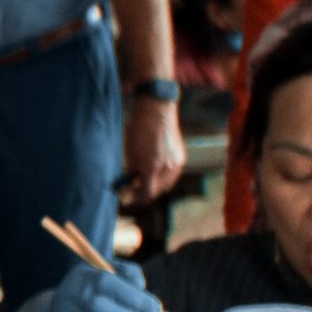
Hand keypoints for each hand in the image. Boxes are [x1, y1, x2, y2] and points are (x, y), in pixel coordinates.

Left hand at [119, 92, 189, 213]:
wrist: (157, 112)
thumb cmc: (138, 130)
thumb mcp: (130, 153)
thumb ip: (132, 172)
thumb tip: (131, 186)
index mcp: (152, 168)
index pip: (146, 194)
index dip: (137, 199)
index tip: (129, 199)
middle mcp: (167, 168)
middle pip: (157, 192)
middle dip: (146, 194)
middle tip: (136, 191)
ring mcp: (177, 164)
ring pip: (167, 185)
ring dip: (156, 187)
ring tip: (145, 181)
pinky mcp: (182, 158)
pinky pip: (173, 175)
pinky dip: (164, 178)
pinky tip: (155, 172)